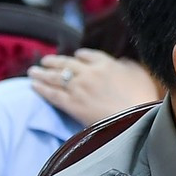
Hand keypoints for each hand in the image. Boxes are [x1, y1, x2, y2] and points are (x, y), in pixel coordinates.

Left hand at [29, 51, 159, 126]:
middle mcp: (89, 72)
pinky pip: (52, 93)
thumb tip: (121, 62)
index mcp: (106, 64)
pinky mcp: (71, 103)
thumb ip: (128, 66)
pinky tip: (33, 86)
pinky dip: (41, 88)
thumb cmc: (142, 99)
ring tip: (33, 71)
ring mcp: (78, 87)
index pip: (89, 55)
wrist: (133, 119)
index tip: (75, 56)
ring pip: (55, 77)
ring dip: (42, 73)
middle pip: (66, 63)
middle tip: (45, 61)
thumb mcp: (141, 76)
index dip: (80, 56)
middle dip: (54, 61)